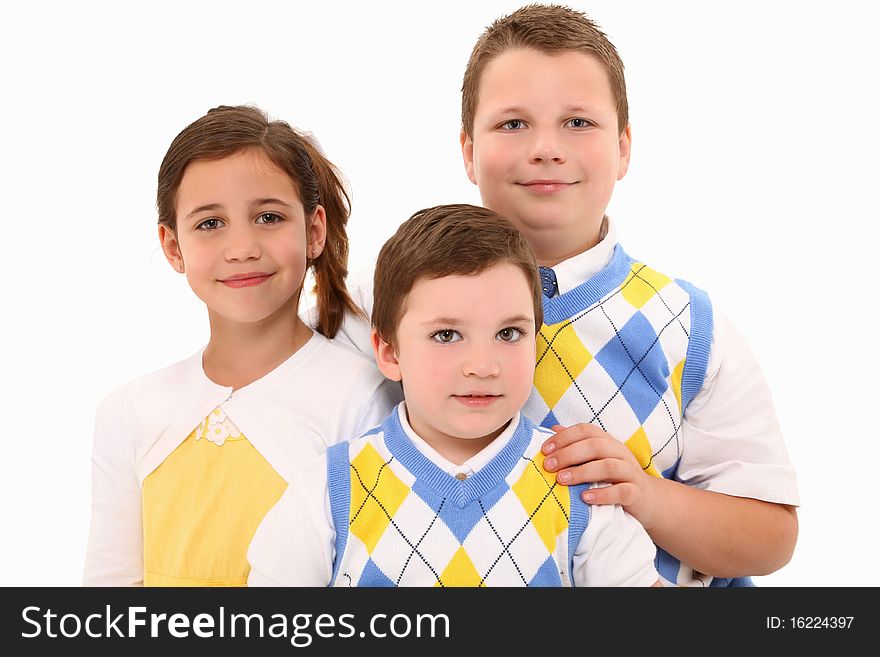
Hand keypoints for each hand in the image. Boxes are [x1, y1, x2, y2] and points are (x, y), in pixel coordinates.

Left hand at [541, 423, 662, 527]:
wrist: (647, 500)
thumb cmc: (614, 478)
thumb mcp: (596, 459)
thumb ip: (576, 444)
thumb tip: (553, 428)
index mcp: (608, 442)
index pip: (586, 430)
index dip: (564, 437)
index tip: (544, 450)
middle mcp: (620, 452)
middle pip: (595, 446)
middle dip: (568, 454)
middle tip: (548, 466)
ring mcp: (630, 472)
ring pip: (608, 466)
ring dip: (582, 472)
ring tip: (562, 480)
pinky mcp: (636, 492)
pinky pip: (622, 491)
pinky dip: (603, 494)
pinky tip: (585, 498)